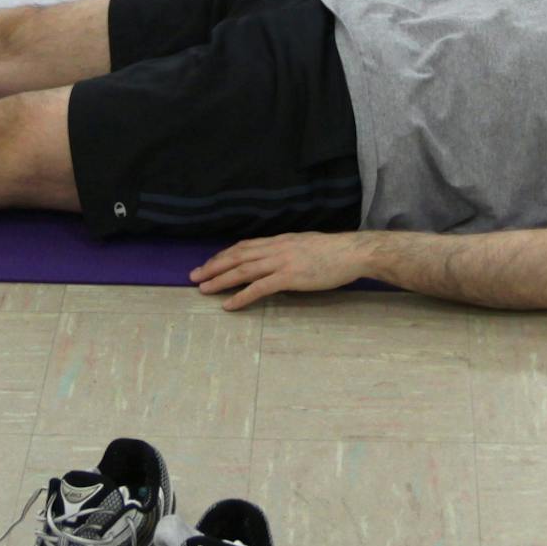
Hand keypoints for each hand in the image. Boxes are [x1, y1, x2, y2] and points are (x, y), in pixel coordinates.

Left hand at [191, 232, 368, 310]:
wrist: (352, 252)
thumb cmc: (334, 252)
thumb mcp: (305, 244)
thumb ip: (287, 251)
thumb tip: (275, 260)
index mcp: (279, 240)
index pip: (244, 246)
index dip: (224, 255)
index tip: (209, 264)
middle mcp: (275, 248)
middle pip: (237, 256)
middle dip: (213, 266)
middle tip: (194, 276)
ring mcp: (281, 262)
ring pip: (243, 270)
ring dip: (220, 280)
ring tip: (204, 289)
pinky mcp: (289, 277)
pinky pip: (259, 288)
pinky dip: (241, 296)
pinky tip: (229, 305)